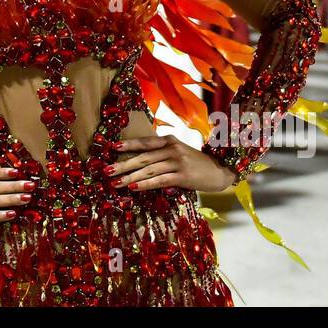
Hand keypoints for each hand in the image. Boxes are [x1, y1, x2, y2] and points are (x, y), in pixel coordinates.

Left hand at [109, 135, 237, 192]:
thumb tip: (141, 162)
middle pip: (143, 157)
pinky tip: (133, 187)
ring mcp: (177, 162)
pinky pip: (159, 180)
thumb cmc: (198, 164)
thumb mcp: (180, 153)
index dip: (129, 145)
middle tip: (106, 170)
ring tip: (115, 182)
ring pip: (148, 169)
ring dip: (129, 176)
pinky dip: (145, 183)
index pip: (145, 142)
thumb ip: (163, 154)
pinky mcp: (182, 176)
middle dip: (123, 164)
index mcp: (169, 140)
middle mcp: (172, 148)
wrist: (221, 171)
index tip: (112, 147)